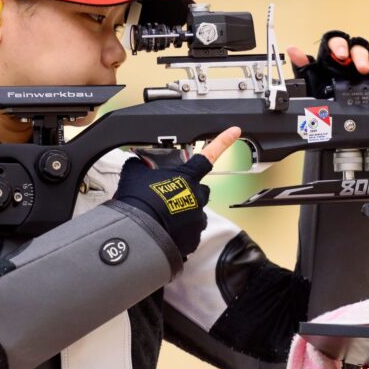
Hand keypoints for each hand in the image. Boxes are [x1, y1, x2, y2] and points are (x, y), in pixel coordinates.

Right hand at [113, 127, 240, 258]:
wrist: (138, 232)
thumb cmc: (139, 200)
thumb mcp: (134, 174)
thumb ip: (139, 166)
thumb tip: (135, 163)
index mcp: (188, 176)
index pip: (208, 154)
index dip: (222, 141)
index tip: (235, 131)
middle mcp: (198, 195)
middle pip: (201, 190)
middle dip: (189, 192)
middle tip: (171, 198)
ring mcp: (198, 217)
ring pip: (196, 212)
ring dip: (184, 213)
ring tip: (164, 218)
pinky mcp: (194, 237)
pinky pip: (190, 232)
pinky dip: (180, 232)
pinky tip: (165, 231)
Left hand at [286, 30, 368, 98]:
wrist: (338, 121)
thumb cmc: (326, 99)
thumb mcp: (311, 85)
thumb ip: (303, 67)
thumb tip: (293, 50)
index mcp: (334, 58)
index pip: (336, 42)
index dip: (338, 45)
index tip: (340, 55)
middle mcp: (352, 59)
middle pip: (358, 47)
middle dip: (360, 55)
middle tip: (361, 67)